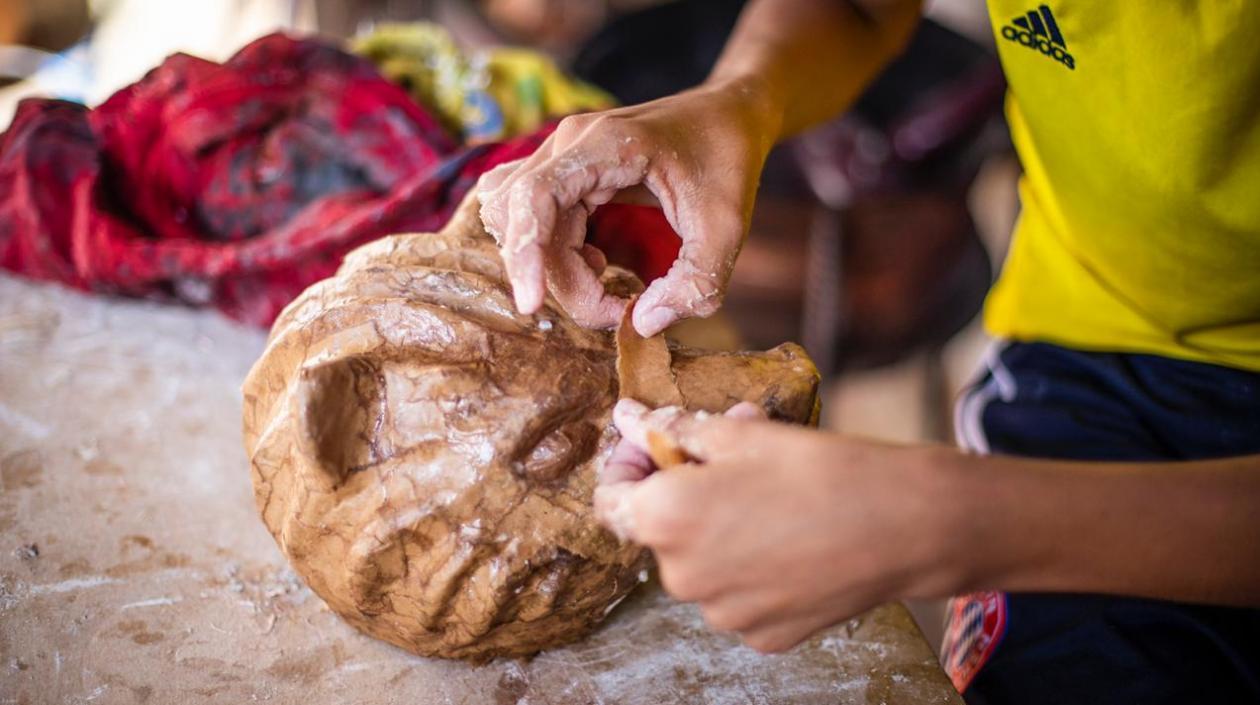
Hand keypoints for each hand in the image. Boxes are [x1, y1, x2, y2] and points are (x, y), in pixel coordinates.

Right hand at [477, 79, 777, 335]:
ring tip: (609, 283)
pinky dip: (557, 255)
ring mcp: (563, 157)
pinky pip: (537, 221)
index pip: (534, 195)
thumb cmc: (729, 160)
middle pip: (526, 221)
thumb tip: (643, 324)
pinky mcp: (567, 174)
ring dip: (556, 269)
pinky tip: (598, 264)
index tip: (531, 304)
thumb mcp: (728, 227)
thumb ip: (696, 282)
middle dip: (560, 279)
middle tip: (618, 310)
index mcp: (605, 143)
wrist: (731, 114)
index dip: (525, 252)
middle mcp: (570, 144)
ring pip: (524, 226)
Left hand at [594, 399, 957, 651]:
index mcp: (665, 520)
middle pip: (660, 531)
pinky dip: (754, 568)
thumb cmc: (822, 470)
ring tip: (773, 497)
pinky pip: (741, 596)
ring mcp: (724, 614)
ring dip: (720, 530)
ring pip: (703, 565)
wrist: (906, 525)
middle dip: (686, 491)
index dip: (629, 463)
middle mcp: (682, 578)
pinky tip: (794, 539)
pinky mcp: (764, 636)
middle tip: (732, 456)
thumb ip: (674, 430)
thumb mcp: (740, 434)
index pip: (610, 497)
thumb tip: (629, 418)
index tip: (657, 442)